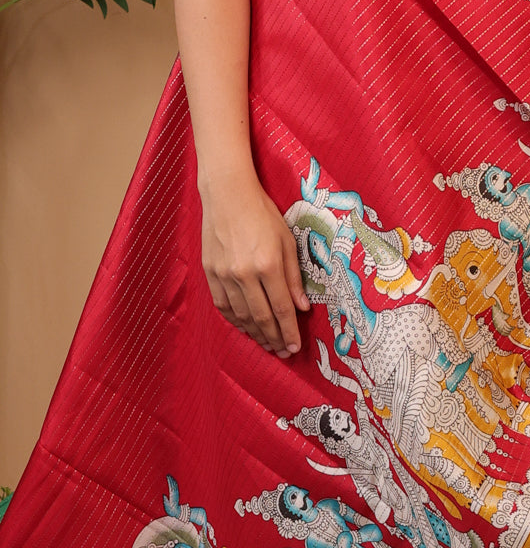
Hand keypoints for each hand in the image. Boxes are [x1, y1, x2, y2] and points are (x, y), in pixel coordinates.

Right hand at [200, 168, 310, 356]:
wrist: (227, 195)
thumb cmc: (263, 213)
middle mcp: (245, 274)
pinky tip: (245, 328)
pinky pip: (223, 306)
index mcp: (268, 264)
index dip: (289, 331)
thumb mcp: (287, 240)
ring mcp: (224, 275)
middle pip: (261, 317)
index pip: (281, 308)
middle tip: (282, 352)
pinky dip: (234, 320)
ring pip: (240, 315)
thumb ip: (294, 277)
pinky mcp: (210, 273)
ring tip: (267, 344)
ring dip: (255, 334)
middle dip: (274, 338)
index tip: (295, 346)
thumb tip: (301, 307)